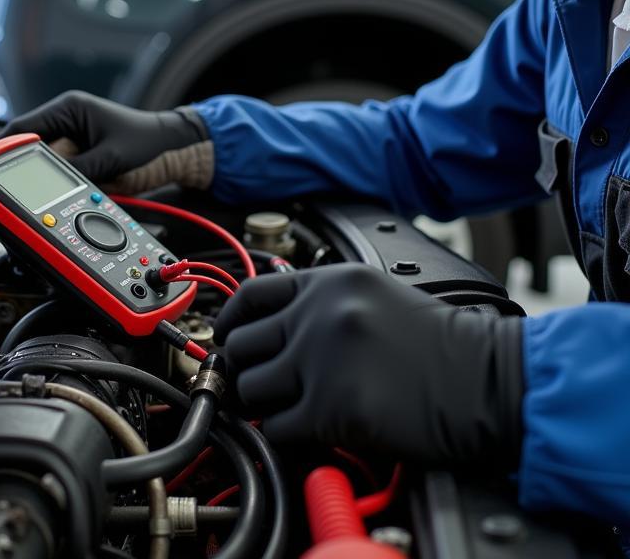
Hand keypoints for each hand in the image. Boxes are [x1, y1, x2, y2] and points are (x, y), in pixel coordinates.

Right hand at [0, 91, 212, 192]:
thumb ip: (80, 169)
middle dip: (11, 171)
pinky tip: (41, 205)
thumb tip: (50, 186)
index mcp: (69, 109)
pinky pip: (56, 176)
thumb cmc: (149, 142)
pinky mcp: (79, 160)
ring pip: (39, 166)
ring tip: (14, 205)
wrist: (174, 151)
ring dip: (31, 184)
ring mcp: (71, 142)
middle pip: (26, 149)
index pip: (23, 127)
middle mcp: (65, 123)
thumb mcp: (112, 157)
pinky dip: (49, 190)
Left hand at [214, 264, 523, 465]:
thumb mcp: (375, 296)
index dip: (231, 321)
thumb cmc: (443, 345)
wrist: (490, 381)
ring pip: (254, 389)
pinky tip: (319, 431)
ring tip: (299, 409)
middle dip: (248, 369)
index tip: (228, 340)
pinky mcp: (333, 408)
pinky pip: (280, 429)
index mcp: (328, 282)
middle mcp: (318, 315)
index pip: (250, 295)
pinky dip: (291, 436)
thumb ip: (320, 305)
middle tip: (263, 385)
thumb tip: (268, 331)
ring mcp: (322, 360)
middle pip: (242, 345)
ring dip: (269, 405)